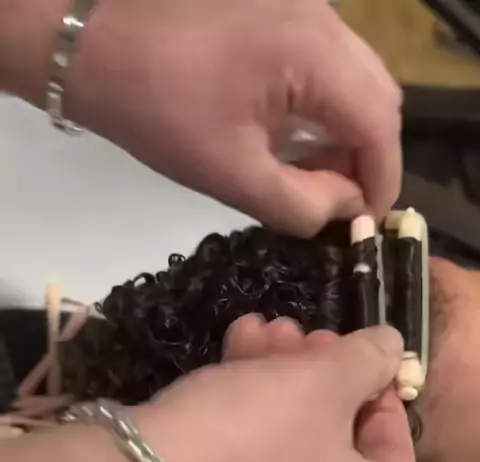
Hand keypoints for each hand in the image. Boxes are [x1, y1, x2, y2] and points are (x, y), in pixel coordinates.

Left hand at [71, 0, 401, 235]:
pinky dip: (323, 106)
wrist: (93, 43)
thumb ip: (301, 203)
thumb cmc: (155, 109)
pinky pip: (327, 63)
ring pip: (355, 78)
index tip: (368, 222)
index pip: (380, 121)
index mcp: (312, 50)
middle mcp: (321, 17)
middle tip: (340, 202)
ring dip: (345, 132)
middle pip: (377, 95)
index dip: (383, 179)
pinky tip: (294, 139)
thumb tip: (348, 208)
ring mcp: (303, 6)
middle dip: (368, 156)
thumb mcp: (230, 173)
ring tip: (313, 176)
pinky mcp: (282, 8)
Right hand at [135, 322, 414, 461]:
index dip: (379, 387)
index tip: (357, 349)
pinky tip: (228, 356)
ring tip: (256, 328)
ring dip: (275, 383)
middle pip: (334, 443)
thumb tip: (390, 347)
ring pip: (287, 448)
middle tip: (298, 331)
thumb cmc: (251, 436)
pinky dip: (246, 415)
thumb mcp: (319, 382)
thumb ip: (367, 359)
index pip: (396, 449)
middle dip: (314, 374)